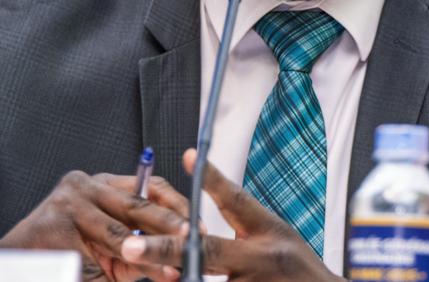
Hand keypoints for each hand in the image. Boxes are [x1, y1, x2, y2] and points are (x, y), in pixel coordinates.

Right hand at [0, 170, 188, 281]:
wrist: (14, 264)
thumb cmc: (62, 256)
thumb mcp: (106, 250)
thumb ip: (136, 251)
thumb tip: (174, 266)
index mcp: (101, 185)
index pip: (149, 187)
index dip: (176, 206)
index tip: (197, 228)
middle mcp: (87, 184)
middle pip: (139, 202)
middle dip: (170, 225)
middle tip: (193, 241)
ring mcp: (70, 200)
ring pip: (121, 227)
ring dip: (149, 250)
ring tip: (170, 267)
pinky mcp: (58, 222)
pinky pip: (98, 248)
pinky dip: (118, 262)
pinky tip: (130, 271)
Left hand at [120, 149, 343, 281]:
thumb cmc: (298, 270)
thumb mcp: (275, 234)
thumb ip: (238, 214)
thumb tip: (196, 174)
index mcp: (267, 232)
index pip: (237, 201)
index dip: (212, 179)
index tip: (187, 157)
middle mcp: (260, 260)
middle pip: (205, 253)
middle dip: (164, 250)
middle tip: (130, 247)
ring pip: (202, 281)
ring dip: (178, 278)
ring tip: (143, 267)